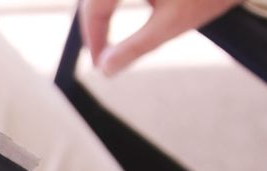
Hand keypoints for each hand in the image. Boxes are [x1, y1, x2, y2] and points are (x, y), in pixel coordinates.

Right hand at [81, 0, 242, 75]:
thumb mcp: (172, 23)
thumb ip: (135, 46)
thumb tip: (106, 68)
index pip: (94, 8)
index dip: (93, 37)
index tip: (98, 62)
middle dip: (94, 25)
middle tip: (101, 54)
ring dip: (101, 12)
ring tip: (106, 38)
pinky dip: (112, 2)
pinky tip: (120, 14)